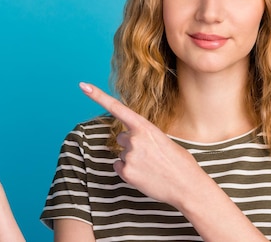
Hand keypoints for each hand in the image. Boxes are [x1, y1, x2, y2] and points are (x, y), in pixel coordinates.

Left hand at [79, 82, 200, 209]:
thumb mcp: (163, 139)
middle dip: (133, 145)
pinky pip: (119, 167)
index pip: (117, 107)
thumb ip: (144, 135)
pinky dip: (129, 171)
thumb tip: (130, 140)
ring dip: (133, 159)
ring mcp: (129, 156)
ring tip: (152, 166)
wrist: (187, 186)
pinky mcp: (126, 172)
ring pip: (122, 154)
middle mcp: (134, 139)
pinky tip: (144, 175)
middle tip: (152, 155)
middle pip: (122, 138)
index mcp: (145, 126)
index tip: (83, 86)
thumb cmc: (179, 162)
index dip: (98, 96)